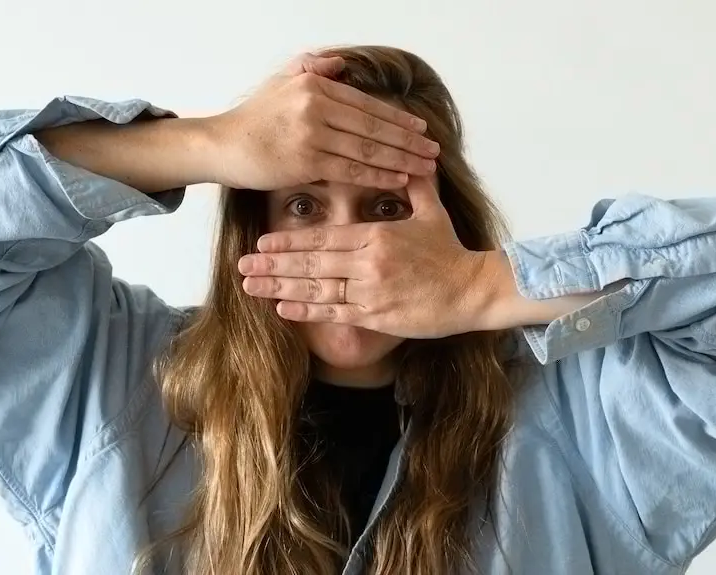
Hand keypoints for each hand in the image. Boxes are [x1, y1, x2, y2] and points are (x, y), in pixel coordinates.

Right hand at [208, 53, 440, 190]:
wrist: (222, 145)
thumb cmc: (252, 119)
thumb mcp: (281, 83)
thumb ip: (312, 69)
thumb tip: (341, 65)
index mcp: (316, 87)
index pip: (367, 105)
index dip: (398, 119)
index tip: (421, 129)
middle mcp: (317, 107)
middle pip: (374, 128)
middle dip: (409, 141)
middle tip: (434, 151)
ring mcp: (312, 135)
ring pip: (367, 150)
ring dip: (401, 160)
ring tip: (424, 168)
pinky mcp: (306, 162)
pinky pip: (351, 171)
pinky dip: (377, 176)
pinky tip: (397, 179)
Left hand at [236, 177, 494, 338]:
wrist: (474, 290)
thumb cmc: (451, 252)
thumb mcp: (433, 213)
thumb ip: (416, 185)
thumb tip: (413, 157)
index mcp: (377, 235)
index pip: (324, 237)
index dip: (290, 242)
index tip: (262, 243)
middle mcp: (368, 263)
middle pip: (311, 264)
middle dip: (273, 265)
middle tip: (241, 266)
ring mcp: (371, 291)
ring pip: (316, 290)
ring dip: (280, 289)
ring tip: (251, 288)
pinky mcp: (377, 316)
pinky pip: (335, 313)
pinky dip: (307, 312)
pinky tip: (283, 311)